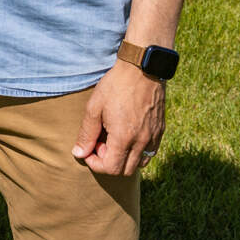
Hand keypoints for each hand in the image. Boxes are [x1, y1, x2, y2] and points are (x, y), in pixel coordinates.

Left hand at [71, 61, 165, 176]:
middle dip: (109, 162)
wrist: (142, 68)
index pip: (111, 168)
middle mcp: (142, 141)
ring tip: (114, 138)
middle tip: (101, 142)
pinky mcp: (160, 130)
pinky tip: (127, 134)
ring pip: (140, 163)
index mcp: (124, 137)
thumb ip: (86, 134)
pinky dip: (137, 151)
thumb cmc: (115, 86)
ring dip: (125, 158)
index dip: (96, 163)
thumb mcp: (94, 108)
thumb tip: (79, 153)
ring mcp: (154, 137)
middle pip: (125, 170)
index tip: (89, 149)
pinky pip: (150, 152)